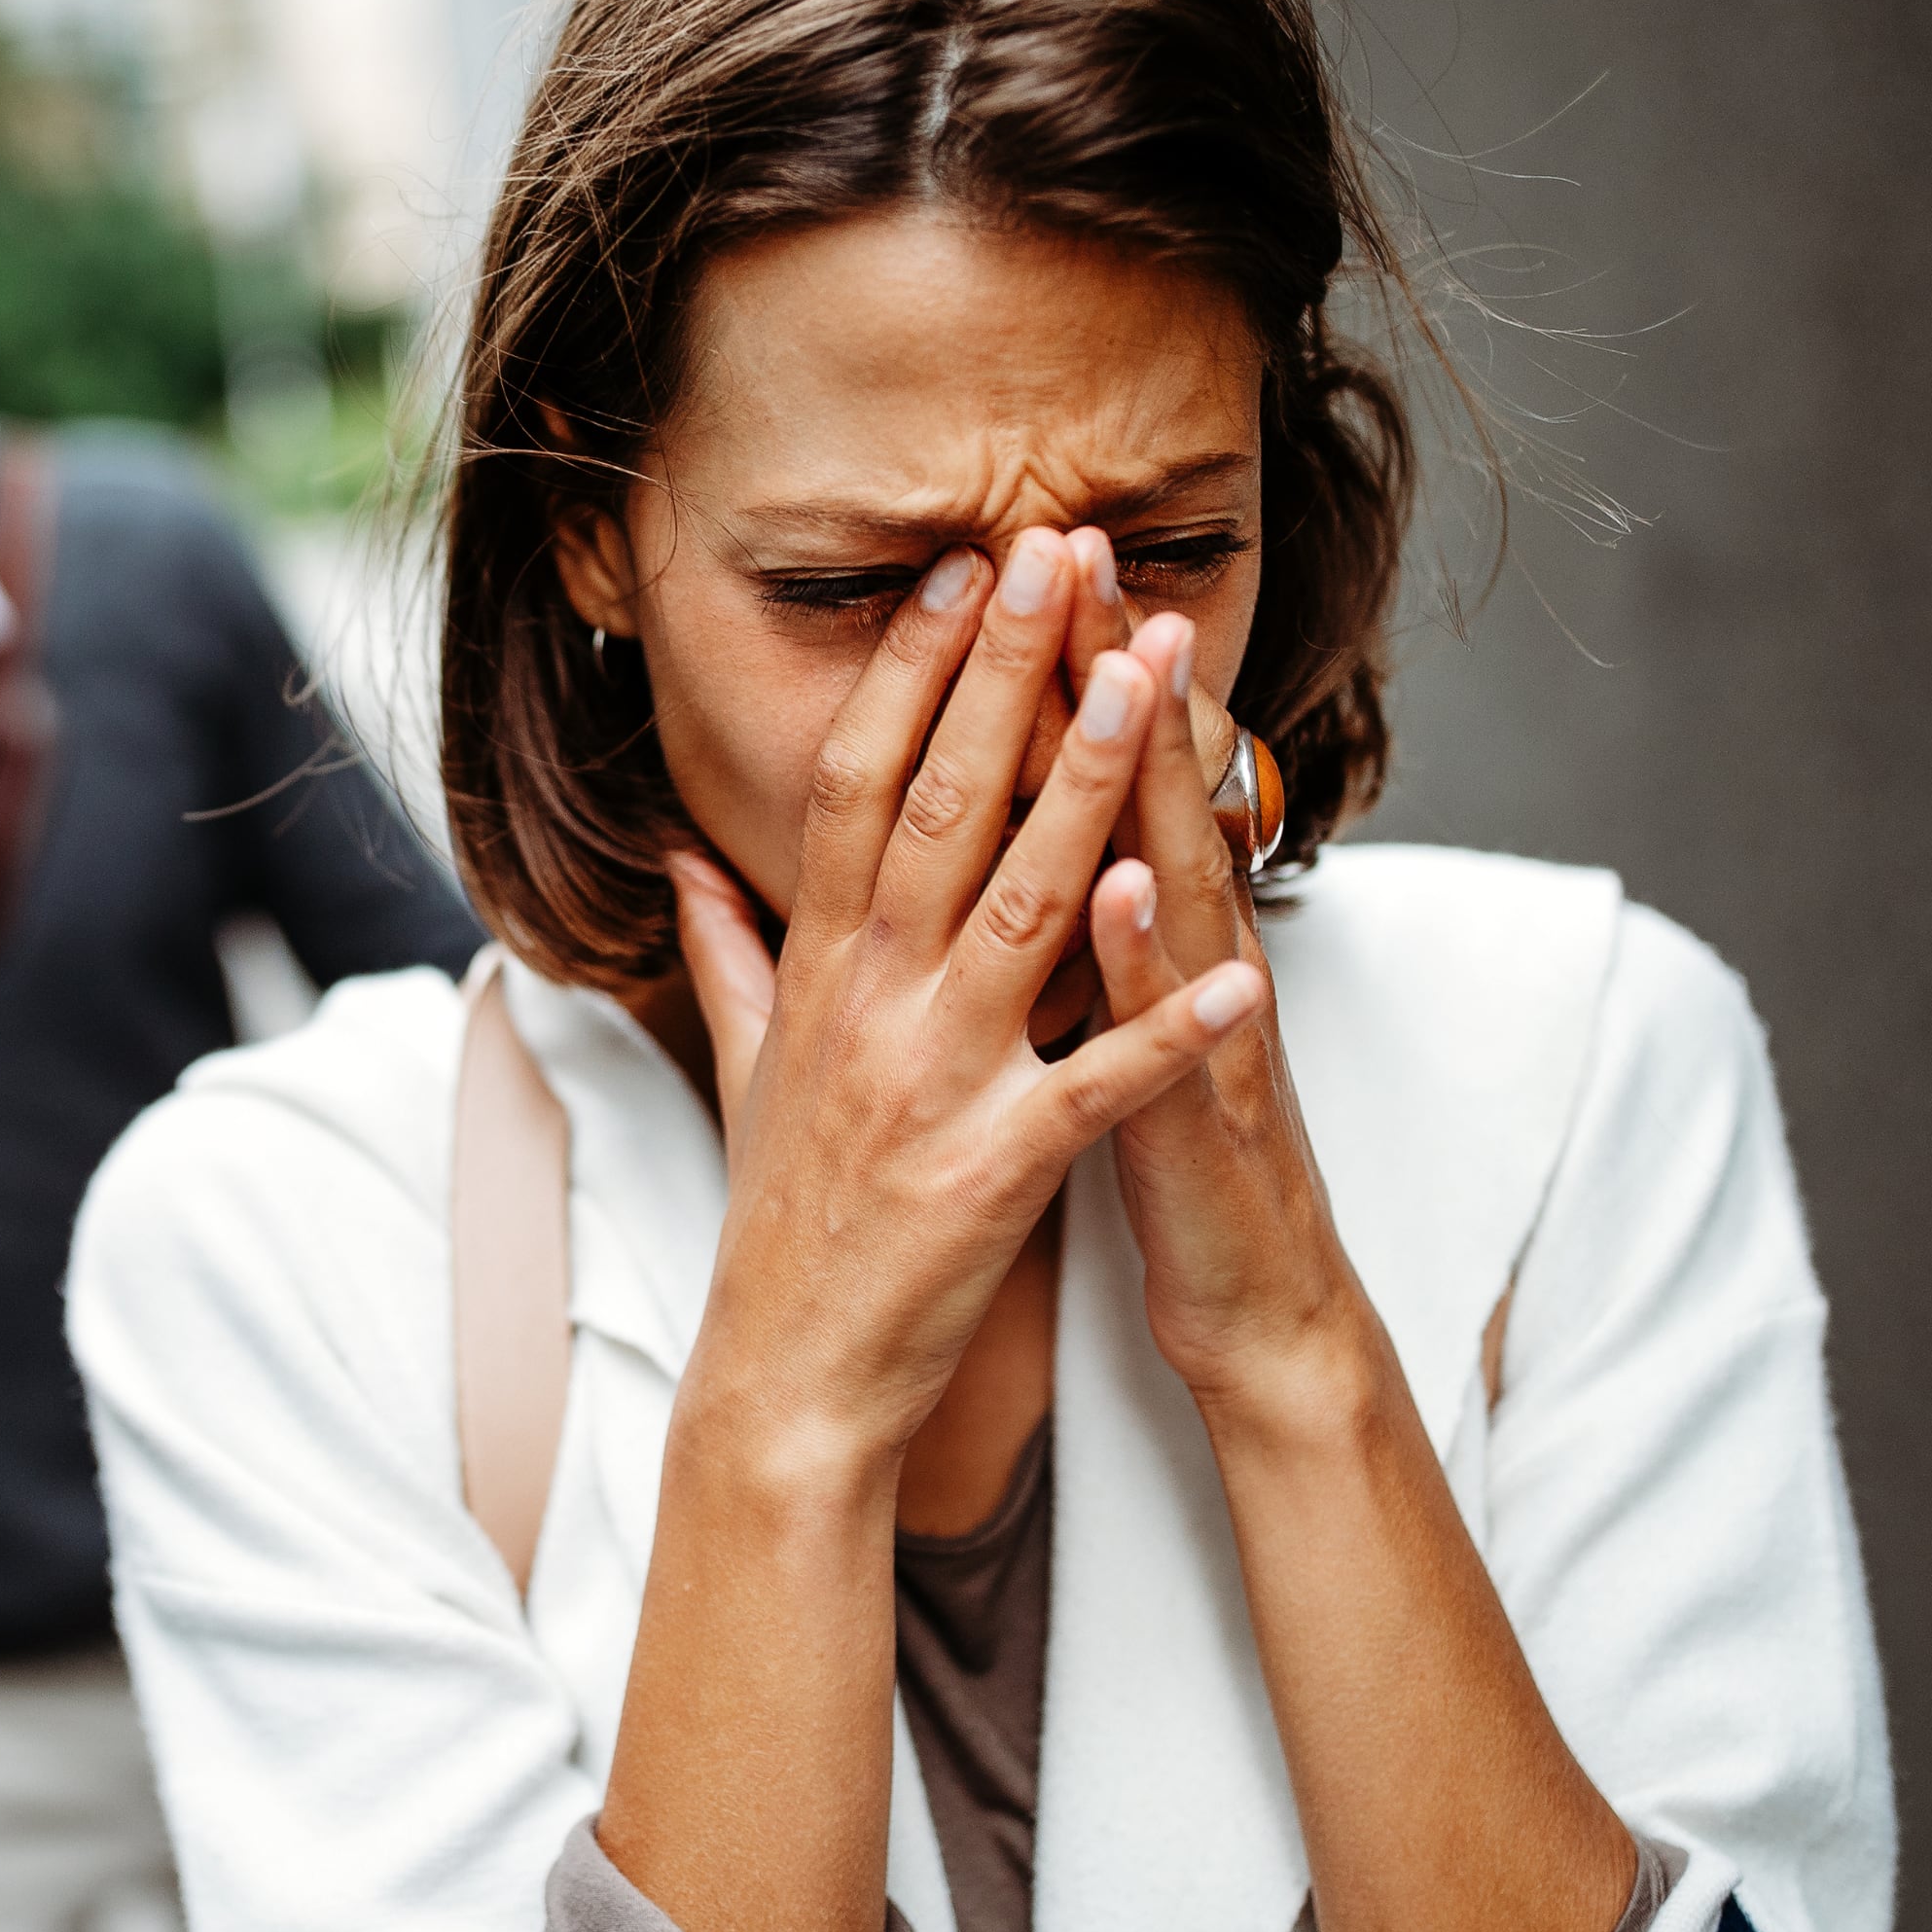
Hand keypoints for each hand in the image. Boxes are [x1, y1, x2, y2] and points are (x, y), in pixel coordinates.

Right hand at [666, 528, 1266, 1479]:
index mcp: (821, 970)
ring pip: (1021, 906)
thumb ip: (727, 949)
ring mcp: (931, 1082)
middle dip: (1005, 675)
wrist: (787, 1377)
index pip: (858, 785)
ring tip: (1151, 681)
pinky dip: (1170, 1030)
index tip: (962, 573)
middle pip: (938, 806)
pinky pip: (1097, 1086)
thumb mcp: (746, 1067)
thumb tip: (684, 857)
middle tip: (1056, 553)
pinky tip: (1248, 972)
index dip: (912, 672)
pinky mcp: (994, 1169)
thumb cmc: (780, 1221)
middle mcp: (869, 1005)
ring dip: (1092, 787)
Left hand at [1073, 567, 1377, 1407]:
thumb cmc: (1168, 1157)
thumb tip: (1033, 837)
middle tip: (1077, 544)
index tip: (1007, 557)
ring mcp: (1207, 1027)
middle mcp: (1191, 955)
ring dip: (1160, 777)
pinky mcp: (1205, 1114)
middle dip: (1115, 671)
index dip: (1059, 668)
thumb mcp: (1109, 1023)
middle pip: (1153, 790)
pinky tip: (1120, 888)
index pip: (1101, 775)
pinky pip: (1173, 1028)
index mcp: (1145, 932)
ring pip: (1186, 879)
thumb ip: (1072, 928)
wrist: (1260, 1302)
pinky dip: (1149, 958)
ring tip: (1132, 667)